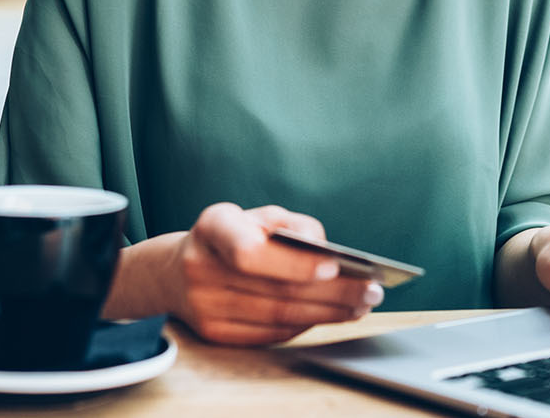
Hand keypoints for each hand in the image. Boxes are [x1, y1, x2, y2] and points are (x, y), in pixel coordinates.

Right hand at [163, 203, 383, 345]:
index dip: (293, 262)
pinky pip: (270, 334)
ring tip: (361, 305)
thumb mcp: (258, 216)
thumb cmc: (233, 236)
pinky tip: (332, 315)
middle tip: (371, 291)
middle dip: (332, 293)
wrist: (178, 271)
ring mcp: (203, 306)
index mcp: (212, 227)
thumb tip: (324, 248)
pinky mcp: (214, 334)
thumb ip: (292, 224)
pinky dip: (306, 325)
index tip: (334, 264)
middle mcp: (200, 267)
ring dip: (327, 313)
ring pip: (278, 317)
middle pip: (275, 290)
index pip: (250, 251)